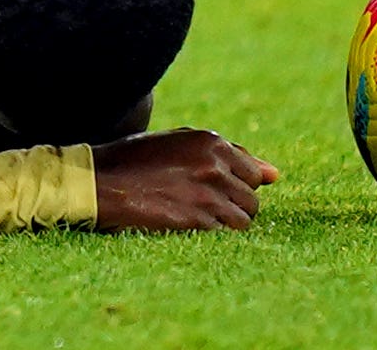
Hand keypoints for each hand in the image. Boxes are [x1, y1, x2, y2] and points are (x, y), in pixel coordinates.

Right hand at [91, 130, 277, 230]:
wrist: (100, 183)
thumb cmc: (136, 160)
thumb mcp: (178, 144)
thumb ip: (227, 155)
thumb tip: (275, 175)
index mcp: (210, 141)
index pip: (252, 172)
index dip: (233, 184)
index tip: (210, 187)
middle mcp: (214, 165)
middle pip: (252, 199)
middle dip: (232, 205)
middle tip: (200, 203)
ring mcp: (208, 194)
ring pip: (244, 220)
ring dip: (224, 223)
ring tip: (194, 215)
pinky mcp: (198, 220)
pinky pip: (225, 235)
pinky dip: (210, 234)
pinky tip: (186, 224)